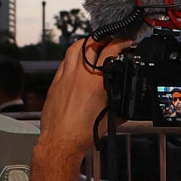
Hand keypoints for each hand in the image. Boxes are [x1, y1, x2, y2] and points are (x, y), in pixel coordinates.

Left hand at [39, 38, 130, 153]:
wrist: (62, 142)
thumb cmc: (83, 134)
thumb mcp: (111, 117)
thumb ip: (120, 103)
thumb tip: (125, 99)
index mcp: (97, 82)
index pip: (110, 51)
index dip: (120, 42)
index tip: (125, 42)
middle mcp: (80, 75)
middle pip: (91, 44)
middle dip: (102, 38)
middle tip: (109, 39)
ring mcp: (66, 77)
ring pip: (74, 48)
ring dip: (85, 43)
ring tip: (92, 44)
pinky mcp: (55, 83)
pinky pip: (64, 62)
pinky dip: (72, 57)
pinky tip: (76, 62)